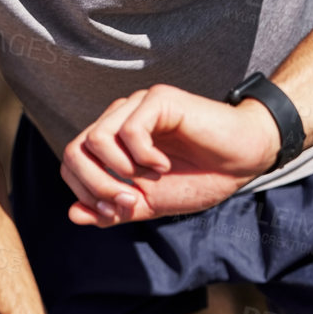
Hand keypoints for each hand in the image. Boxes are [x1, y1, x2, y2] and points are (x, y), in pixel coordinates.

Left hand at [59, 85, 281, 224]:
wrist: (240, 162)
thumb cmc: (198, 179)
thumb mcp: (148, 205)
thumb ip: (111, 210)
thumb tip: (72, 214)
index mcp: (111, 142)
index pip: (71, 162)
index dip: (85, 193)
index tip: (116, 211)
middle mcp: (118, 119)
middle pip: (75, 151)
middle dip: (96, 186)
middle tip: (129, 202)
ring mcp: (136, 106)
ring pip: (96, 139)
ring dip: (118, 172)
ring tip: (149, 181)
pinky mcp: (158, 99)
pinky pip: (130, 130)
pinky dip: (143, 156)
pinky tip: (163, 165)